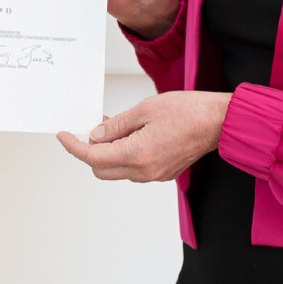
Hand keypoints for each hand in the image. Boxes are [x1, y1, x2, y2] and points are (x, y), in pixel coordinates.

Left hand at [55, 90, 229, 182]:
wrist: (219, 122)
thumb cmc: (189, 111)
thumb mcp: (145, 109)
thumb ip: (117, 125)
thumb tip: (96, 136)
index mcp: (138, 154)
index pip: (93, 157)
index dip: (74, 147)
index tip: (63, 136)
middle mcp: (145, 171)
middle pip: (102, 169)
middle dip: (91, 151)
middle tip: (92, 128)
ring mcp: (155, 174)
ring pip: (118, 169)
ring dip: (109, 151)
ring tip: (113, 125)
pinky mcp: (163, 172)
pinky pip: (134, 168)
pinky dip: (125, 153)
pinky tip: (130, 133)